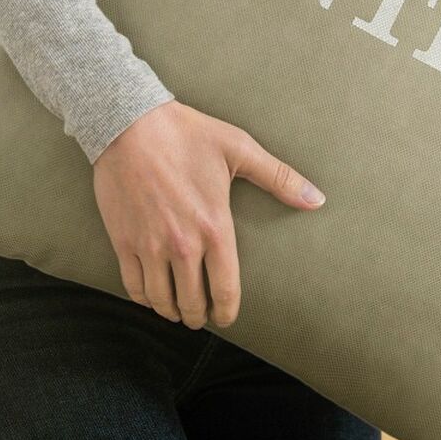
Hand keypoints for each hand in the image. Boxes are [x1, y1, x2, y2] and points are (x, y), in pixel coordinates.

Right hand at [92, 99, 325, 329]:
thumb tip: (317, 199)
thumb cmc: (186, 133)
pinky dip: (143, 298)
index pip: (225, 291)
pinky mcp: (123, 240)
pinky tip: (151, 294)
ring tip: (177, 309)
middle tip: (201, 315)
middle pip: (191, 304)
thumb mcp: (238, 149)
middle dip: (199, 316)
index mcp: (215, 227)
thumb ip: (279, 177)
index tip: (226, 317)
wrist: (129, 122)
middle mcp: (182, 244)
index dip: (227, 313)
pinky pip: (133, 286)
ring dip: (170, 312)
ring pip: (161, 301)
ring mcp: (150, 245)